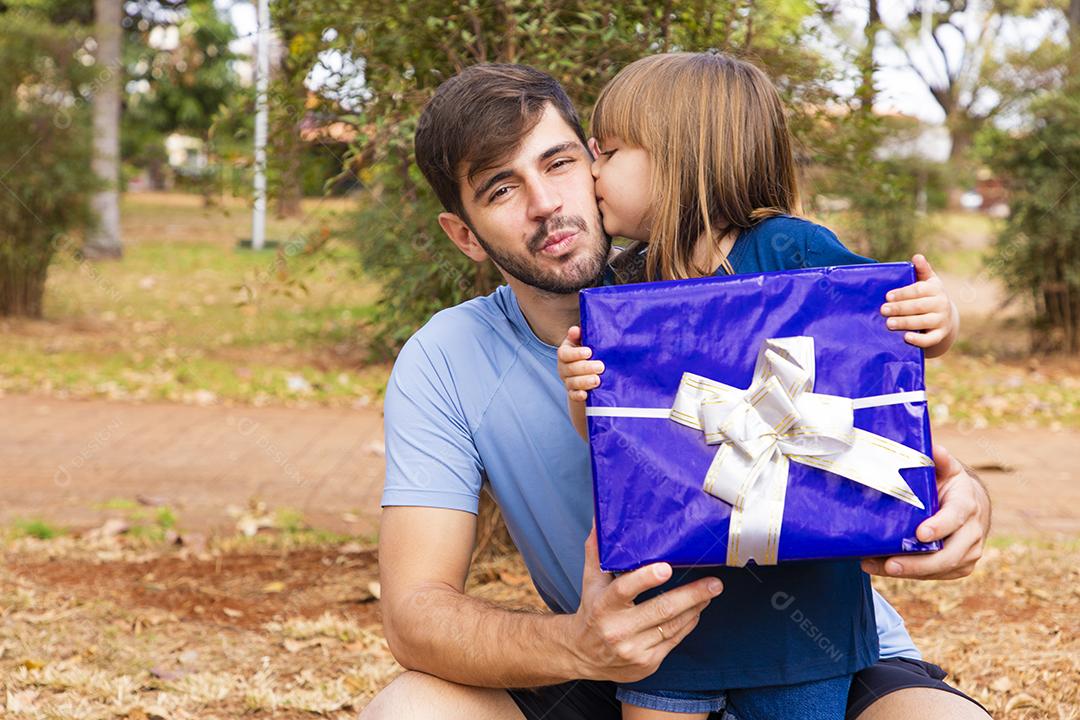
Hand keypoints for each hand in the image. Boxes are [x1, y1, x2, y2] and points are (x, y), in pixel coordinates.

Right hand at [558, 326, 604, 402]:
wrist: (590, 372)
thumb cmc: (589, 351)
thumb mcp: (583, 342)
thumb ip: (579, 336)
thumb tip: (575, 330)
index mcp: (564, 354)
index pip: (565, 354)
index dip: (576, 353)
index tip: (589, 352)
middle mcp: (563, 368)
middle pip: (570, 369)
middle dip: (586, 368)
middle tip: (601, 366)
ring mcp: (568, 381)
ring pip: (572, 383)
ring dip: (584, 382)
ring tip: (597, 380)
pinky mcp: (573, 393)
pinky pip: (573, 395)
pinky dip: (578, 395)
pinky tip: (586, 394)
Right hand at [569, 525, 723, 682]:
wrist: (584, 656)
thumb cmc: (591, 612)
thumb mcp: (590, 582)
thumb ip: (597, 552)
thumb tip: (600, 520)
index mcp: (603, 606)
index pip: (624, 589)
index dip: (645, 579)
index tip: (666, 568)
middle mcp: (618, 630)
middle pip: (661, 609)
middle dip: (691, 595)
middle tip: (713, 582)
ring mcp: (634, 649)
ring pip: (673, 625)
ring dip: (696, 606)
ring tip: (710, 591)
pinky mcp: (648, 662)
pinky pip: (675, 639)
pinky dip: (689, 622)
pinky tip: (697, 609)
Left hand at [861, 444, 990, 579]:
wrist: (970, 506)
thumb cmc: (950, 486)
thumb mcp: (946, 469)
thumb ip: (939, 460)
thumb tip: (933, 447)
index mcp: (966, 504)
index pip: (955, 517)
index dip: (940, 527)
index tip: (920, 534)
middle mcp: (972, 532)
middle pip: (948, 554)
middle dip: (919, 563)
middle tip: (890, 564)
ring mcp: (968, 552)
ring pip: (940, 569)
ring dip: (908, 571)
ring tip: (876, 567)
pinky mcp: (960, 566)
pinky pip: (935, 575)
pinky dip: (910, 574)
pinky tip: (883, 568)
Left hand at [880, 254, 958, 356]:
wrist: (945, 319)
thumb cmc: (929, 297)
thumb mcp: (928, 282)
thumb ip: (921, 270)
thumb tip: (917, 256)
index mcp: (936, 289)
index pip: (919, 290)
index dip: (903, 293)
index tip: (887, 296)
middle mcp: (941, 304)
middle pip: (919, 306)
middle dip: (900, 308)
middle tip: (883, 310)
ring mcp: (942, 320)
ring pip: (923, 322)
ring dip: (905, 322)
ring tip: (889, 323)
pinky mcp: (940, 335)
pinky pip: (930, 339)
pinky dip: (919, 340)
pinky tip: (906, 337)